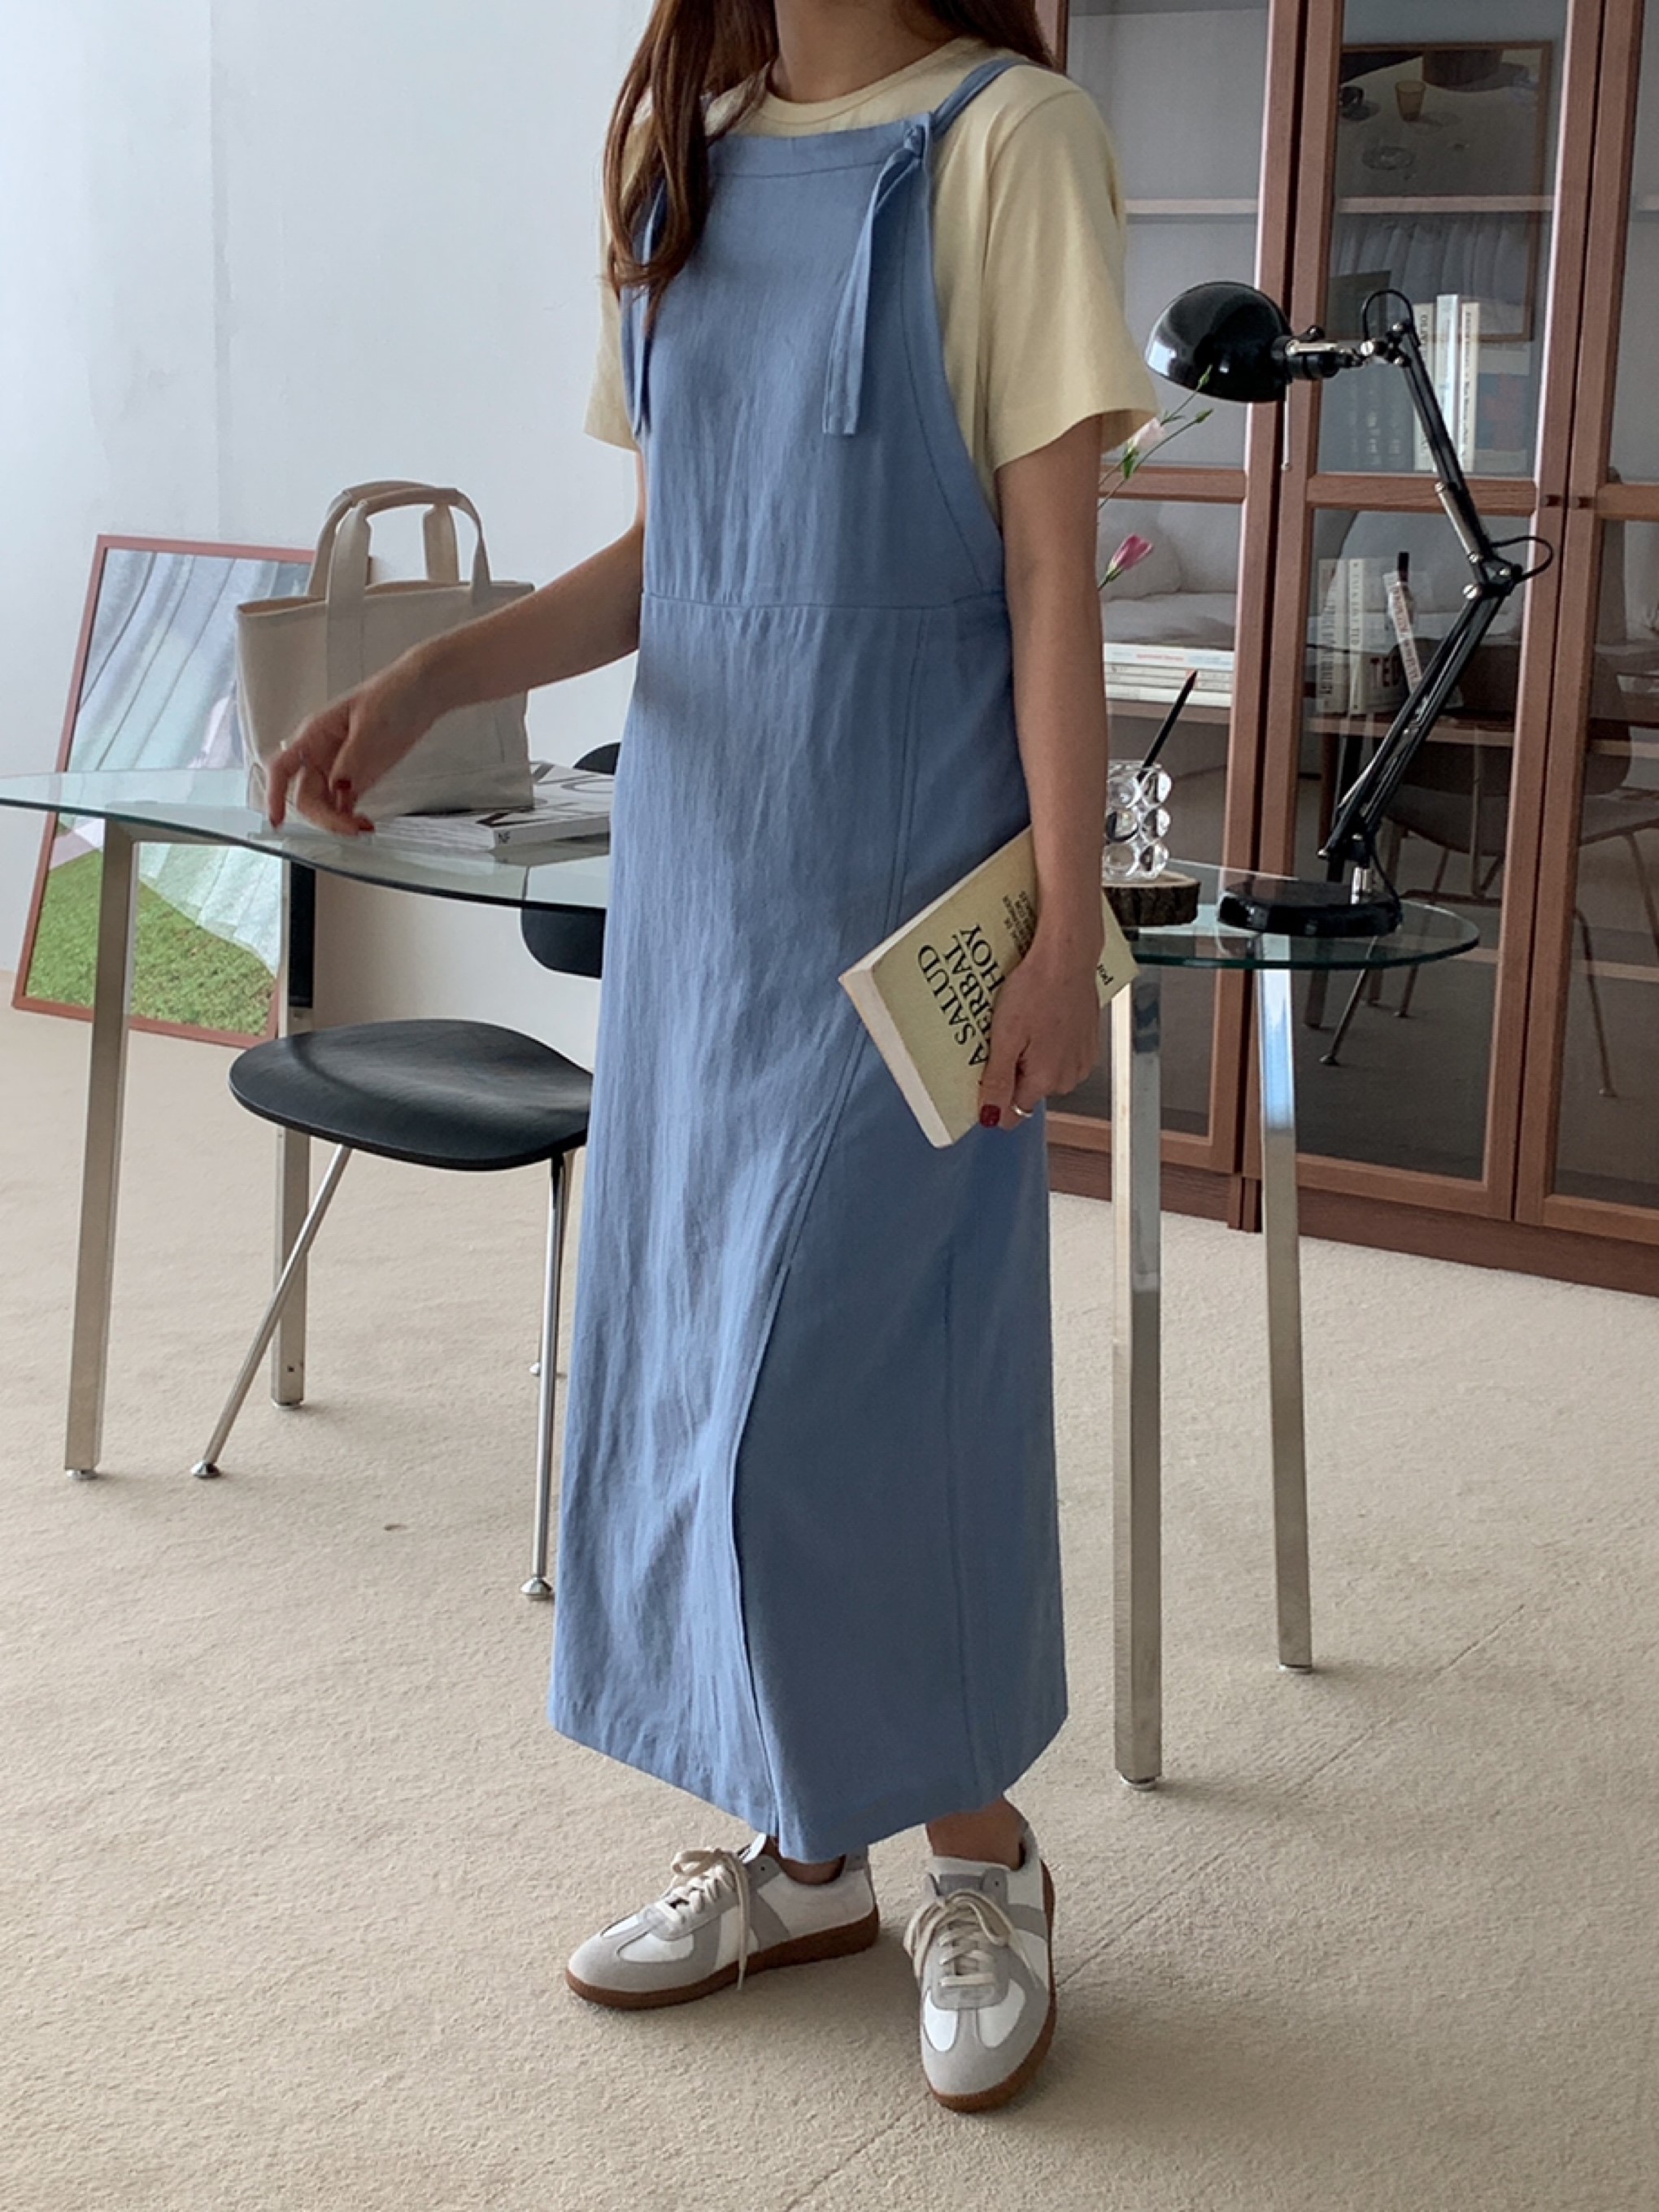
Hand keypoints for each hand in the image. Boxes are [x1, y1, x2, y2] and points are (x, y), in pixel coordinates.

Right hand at [264, 653, 439, 832]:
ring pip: (325, 804)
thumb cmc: (393, 694)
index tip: (277, 819)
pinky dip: (351, 818)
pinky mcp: (359, 776)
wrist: (422, 692)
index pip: (282, 767)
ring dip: (338, 821)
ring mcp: (341, 766)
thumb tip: (338, 786)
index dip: (274, 794)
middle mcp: (322, 753)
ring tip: (362, 827)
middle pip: (306, 795)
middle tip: (349, 828)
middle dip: (323, 817)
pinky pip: (345, 805)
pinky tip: (365, 824)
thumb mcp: (371, 724)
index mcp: (315, 734)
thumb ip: (353, 757)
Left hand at [977, 930, 1101, 1128]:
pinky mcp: (1088, 1042)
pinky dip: (1049, 1043)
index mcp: (1045, 1080)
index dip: (994, 1099)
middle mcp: (1068, 1077)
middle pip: (1028, 1091)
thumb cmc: (1037, 988)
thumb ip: (998, 1081)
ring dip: (1031, 1057)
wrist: (1067, 957)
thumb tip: (990, 1116)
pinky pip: (1061, 1055)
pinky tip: (1041, 1019)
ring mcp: (1081, 1060)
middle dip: (1013, 1072)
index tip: (985, 1076)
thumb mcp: (1005, 1037)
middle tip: (1004, 1039)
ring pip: (1045, 1073)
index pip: (1013, 1114)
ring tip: (1023, 1025)